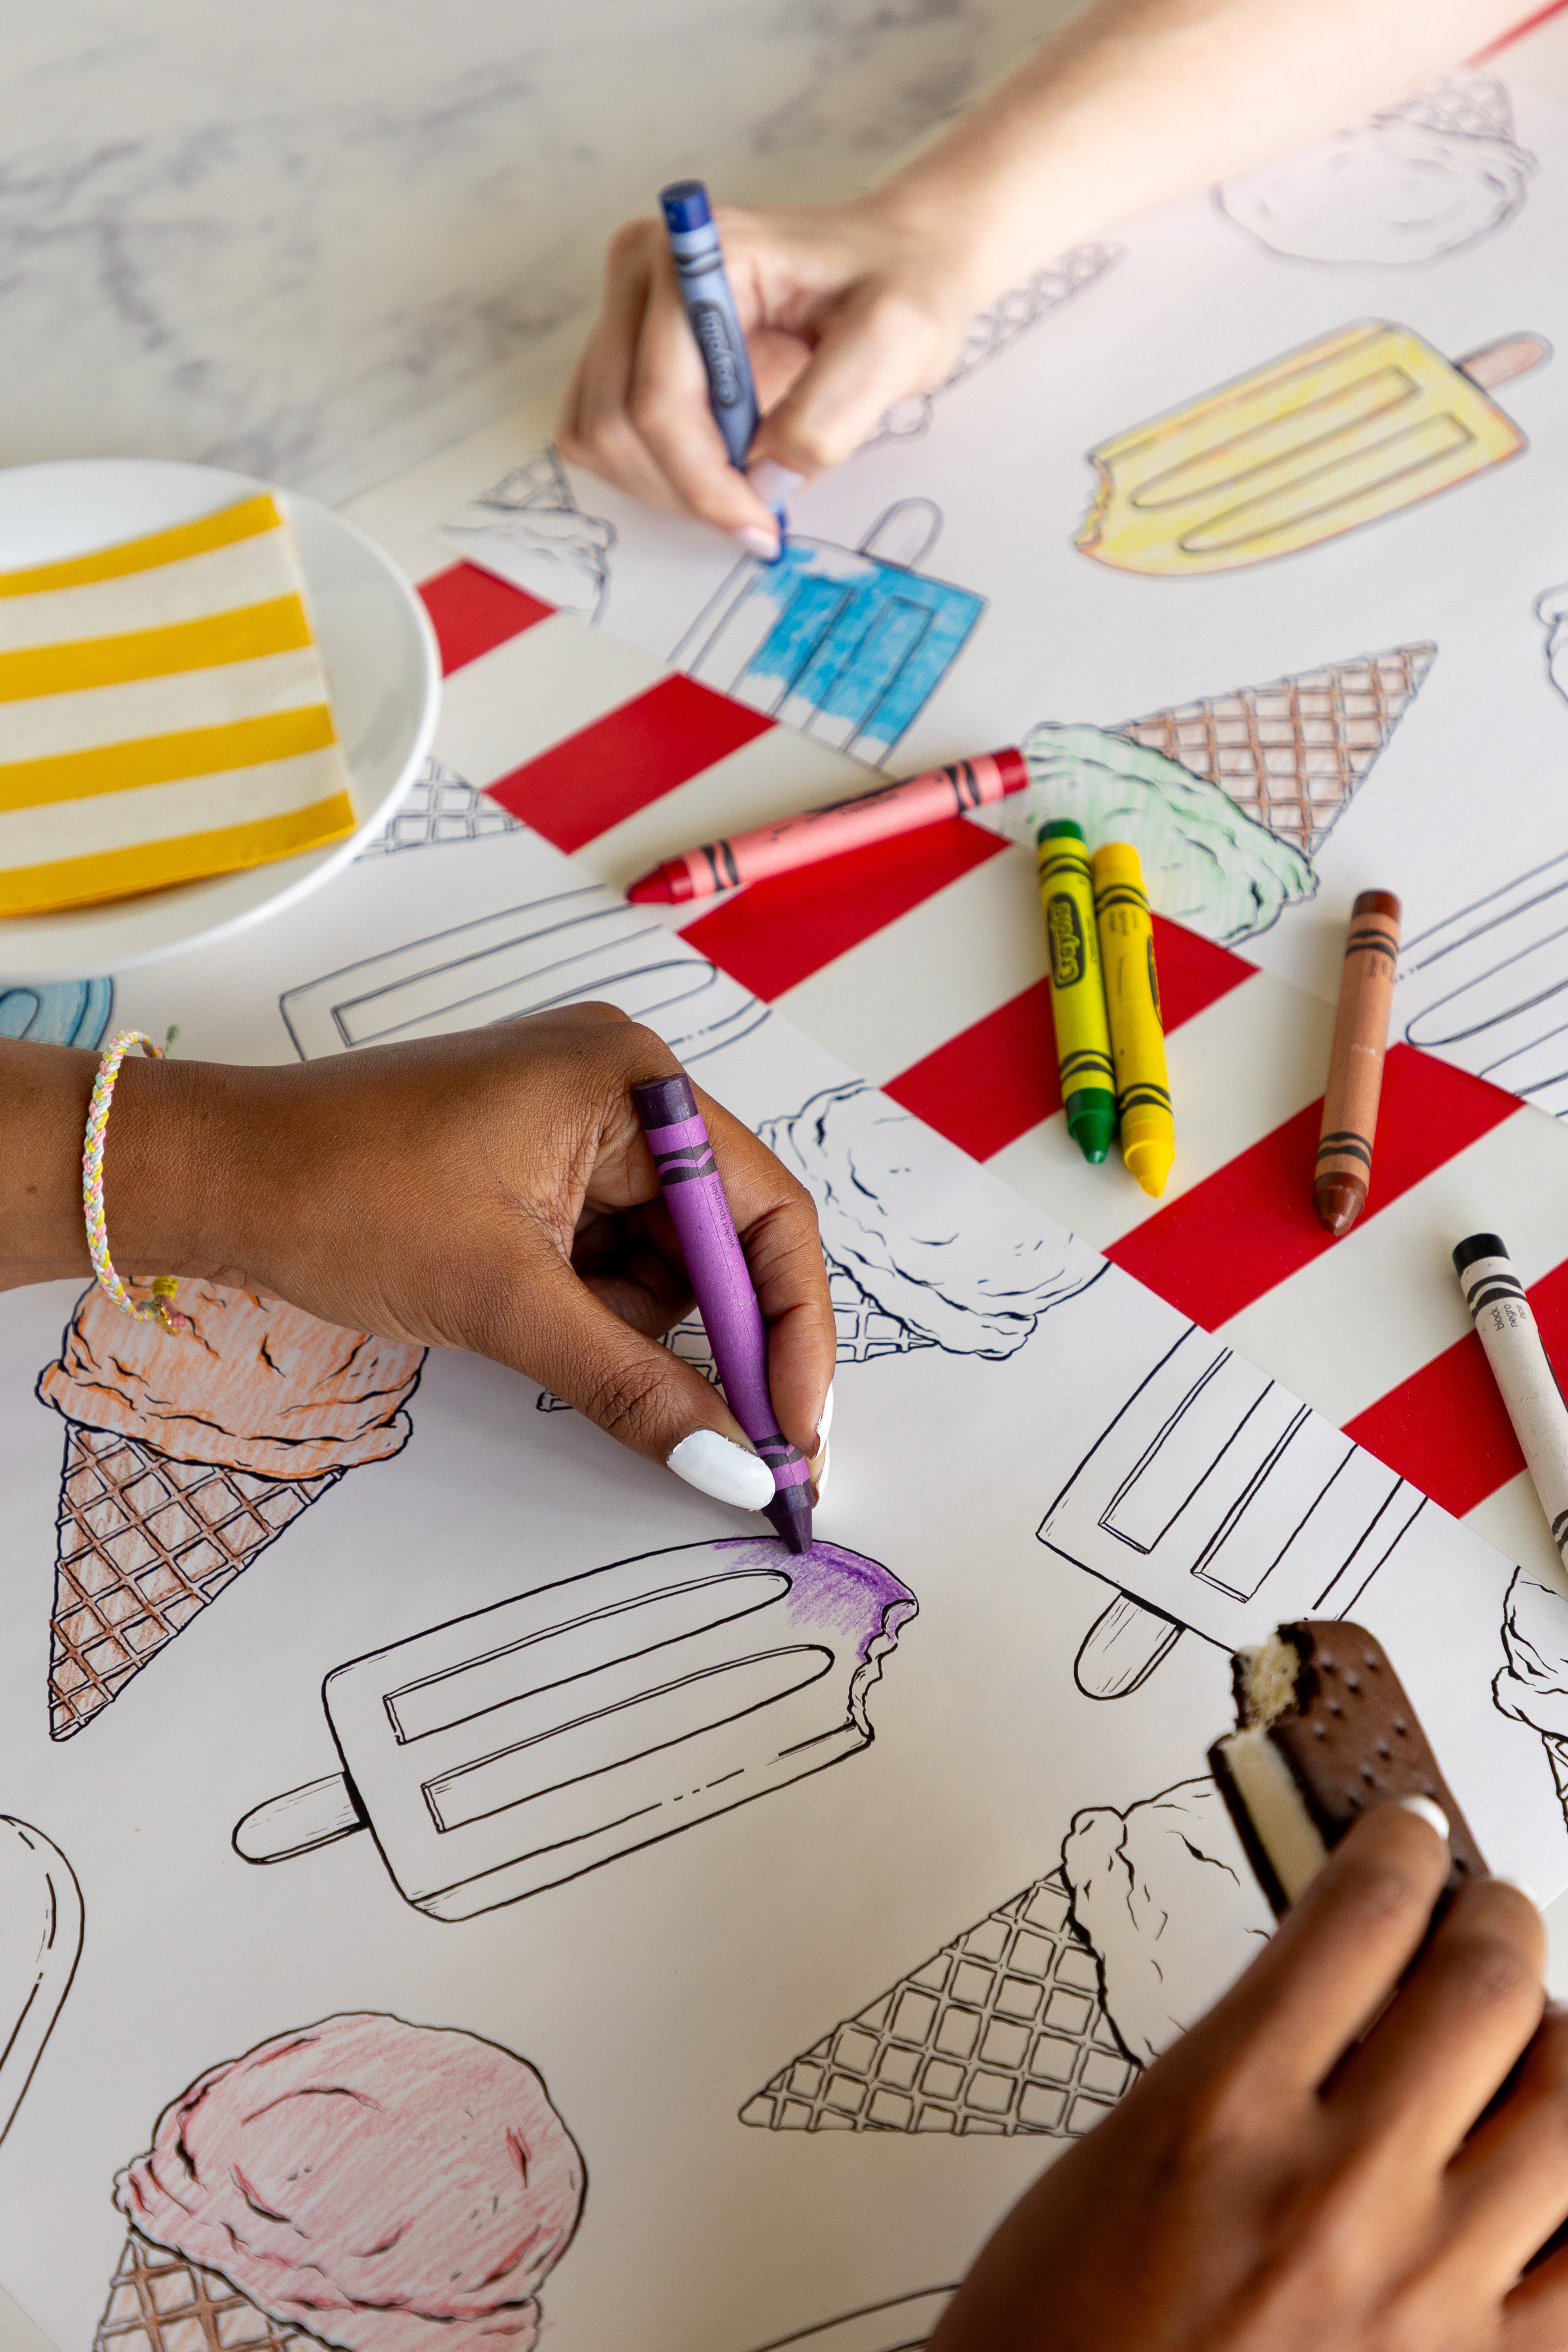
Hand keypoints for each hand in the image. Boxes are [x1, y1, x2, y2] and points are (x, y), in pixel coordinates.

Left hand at [1, 1009, 835, 1500]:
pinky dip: (598, 1307)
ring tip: (553, 1341)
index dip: (793, 1332)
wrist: (215, 1177)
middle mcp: (622, 1085)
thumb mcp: (505, 1303)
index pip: (765, 1214)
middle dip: (726, 1340)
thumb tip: (734, 1469)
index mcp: (632, 1081)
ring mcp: (579, 1120)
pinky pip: (611, 1249)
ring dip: (643, 1324)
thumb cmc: (343, 1198)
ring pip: (668, 1255)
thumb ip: (633, 1386)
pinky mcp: (540, 1160)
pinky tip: (542, 1324)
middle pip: (727, 1234)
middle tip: (738, 1443)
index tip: (794, 1432)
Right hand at [557, 192, 989, 551]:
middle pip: (618, 422)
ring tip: (741, 485)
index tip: (762, 527)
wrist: (899, 254)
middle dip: (687, 488)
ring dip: (665, 483)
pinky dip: (651, 467)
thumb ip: (831, 411)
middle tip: (757, 514)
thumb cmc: (902, 283)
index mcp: (705, 251)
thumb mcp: (897, 343)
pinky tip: (714, 463)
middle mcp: (646, 264)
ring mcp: (628, 299)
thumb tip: (765, 480)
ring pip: (601, 432)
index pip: (663, 398)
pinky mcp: (627, 334)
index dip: (707, 482)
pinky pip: (604, 427)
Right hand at [933, 1804, 1567, 2350]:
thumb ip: (1242, 2065)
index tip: (1409, 1834)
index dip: (1401, 1851)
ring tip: (1540, 2026)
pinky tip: (1556, 2167)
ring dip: (1561, 2039)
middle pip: (1484, 1990)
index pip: (1358, 1918)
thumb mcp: (1122, 2157)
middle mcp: (1336, 2197)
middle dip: (1498, 1921)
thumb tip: (1343, 1987)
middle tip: (1488, 1910)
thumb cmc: (1061, 2337)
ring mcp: (1427, 2300)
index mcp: (1221, 2116)